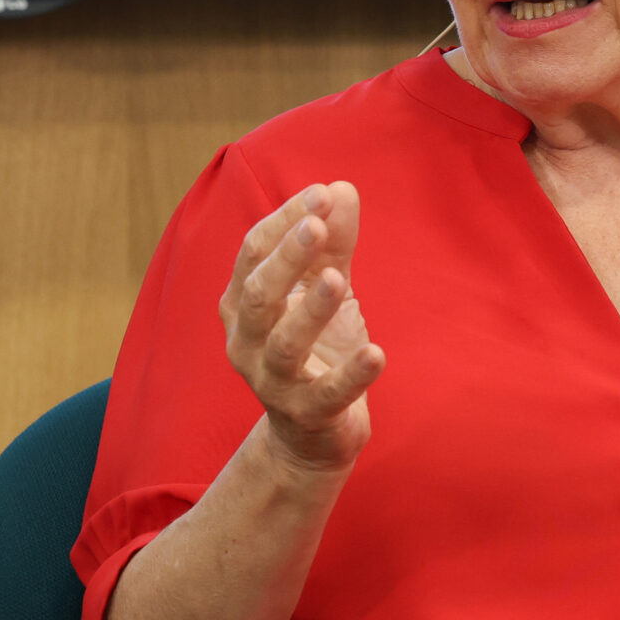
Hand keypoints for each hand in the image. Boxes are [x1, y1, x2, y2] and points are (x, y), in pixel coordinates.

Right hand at [219, 181, 381, 472]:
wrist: (313, 431)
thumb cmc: (316, 345)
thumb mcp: (325, 287)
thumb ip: (334, 243)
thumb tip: (343, 188)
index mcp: (243, 304)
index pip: (253, 254)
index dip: (285, 221)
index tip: (322, 194)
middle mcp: (246, 342)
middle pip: (257, 294)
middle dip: (287, 257)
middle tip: (318, 222)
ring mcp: (272, 382)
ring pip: (283, 344)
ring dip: (309, 309)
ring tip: (335, 278)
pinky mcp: (306, 415)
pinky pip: (327, 394)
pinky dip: (351, 374)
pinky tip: (376, 353)